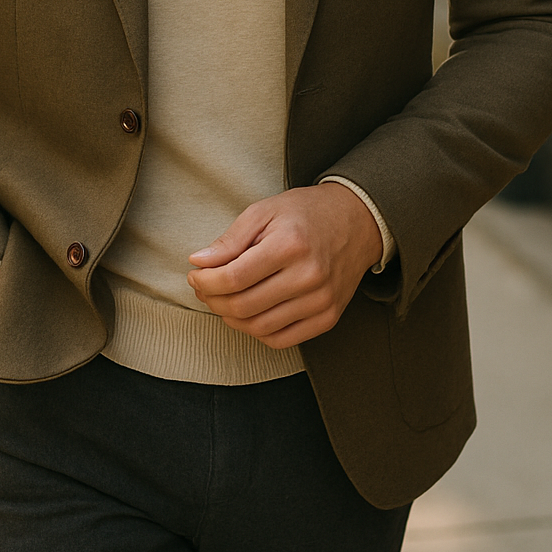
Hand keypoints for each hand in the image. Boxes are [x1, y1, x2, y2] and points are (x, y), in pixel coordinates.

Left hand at [187, 184, 381, 349]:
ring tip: (223, 300)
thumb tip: (198, 263)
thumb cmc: (305, 213)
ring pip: (259, 328)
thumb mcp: (263, 211)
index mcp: (290, 245)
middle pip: (243, 306)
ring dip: (231, 318)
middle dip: (213, 300)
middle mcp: (309, 276)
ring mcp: (321, 301)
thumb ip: (230, 239)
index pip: (234, 278)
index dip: (205, 281)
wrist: (357, 221)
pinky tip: (249, 313)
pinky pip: (282, 340)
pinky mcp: (329, 317)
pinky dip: (257, 331)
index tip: (195, 274)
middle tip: (204, 287)